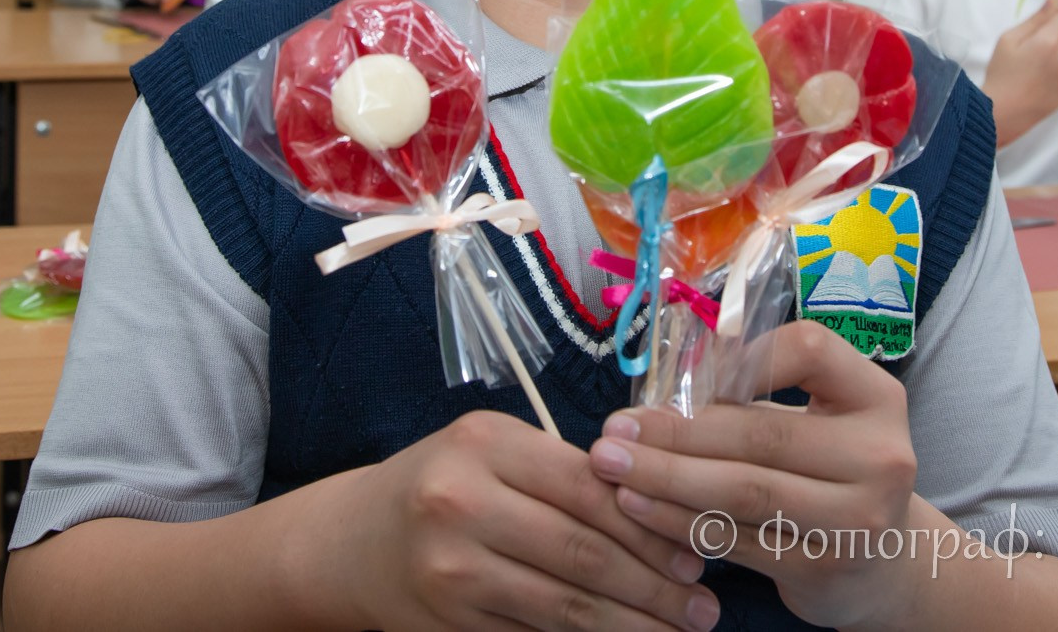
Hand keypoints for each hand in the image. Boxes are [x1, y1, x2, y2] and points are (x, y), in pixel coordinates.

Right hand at [340, 410, 719, 631]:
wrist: (353, 541)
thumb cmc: (445, 483)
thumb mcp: (495, 454)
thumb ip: (565, 474)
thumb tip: (665, 514)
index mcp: (485, 444)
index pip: (588, 486)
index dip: (649, 523)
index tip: (697, 549)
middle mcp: (462, 502)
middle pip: (582, 550)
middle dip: (653, 584)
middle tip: (703, 605)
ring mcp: (451, 568)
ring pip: (564, 604)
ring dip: (632, 624)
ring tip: (679, 631)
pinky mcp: (450, 621)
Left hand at [589, 321, 921, 630]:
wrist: (883, 562)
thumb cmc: (832, 469)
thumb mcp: (819, 418)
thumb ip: (757, 395)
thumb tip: (665, 379)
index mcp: (877, 398)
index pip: (809, 350)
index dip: (741, 354)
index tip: (683, 367)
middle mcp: (879, 456)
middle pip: (762, 433)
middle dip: (677, 430)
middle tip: (616, 429)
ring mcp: (857, 519)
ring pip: (743, 491)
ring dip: (666, 477)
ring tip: (613, 466)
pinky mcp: (823, 568)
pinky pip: (735, 539)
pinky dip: (678, 521)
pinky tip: (637, 507)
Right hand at [983, 0, 1057, 144]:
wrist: (1006, 112)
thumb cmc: (1002, 74)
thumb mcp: (1010, 39)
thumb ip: (1036, 18)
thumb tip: (1055, 1)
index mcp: (1051, 40)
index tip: (1050, 15)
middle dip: (1056, 31)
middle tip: (1033, 45)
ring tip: (1037, 62)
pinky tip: (1043, 74)